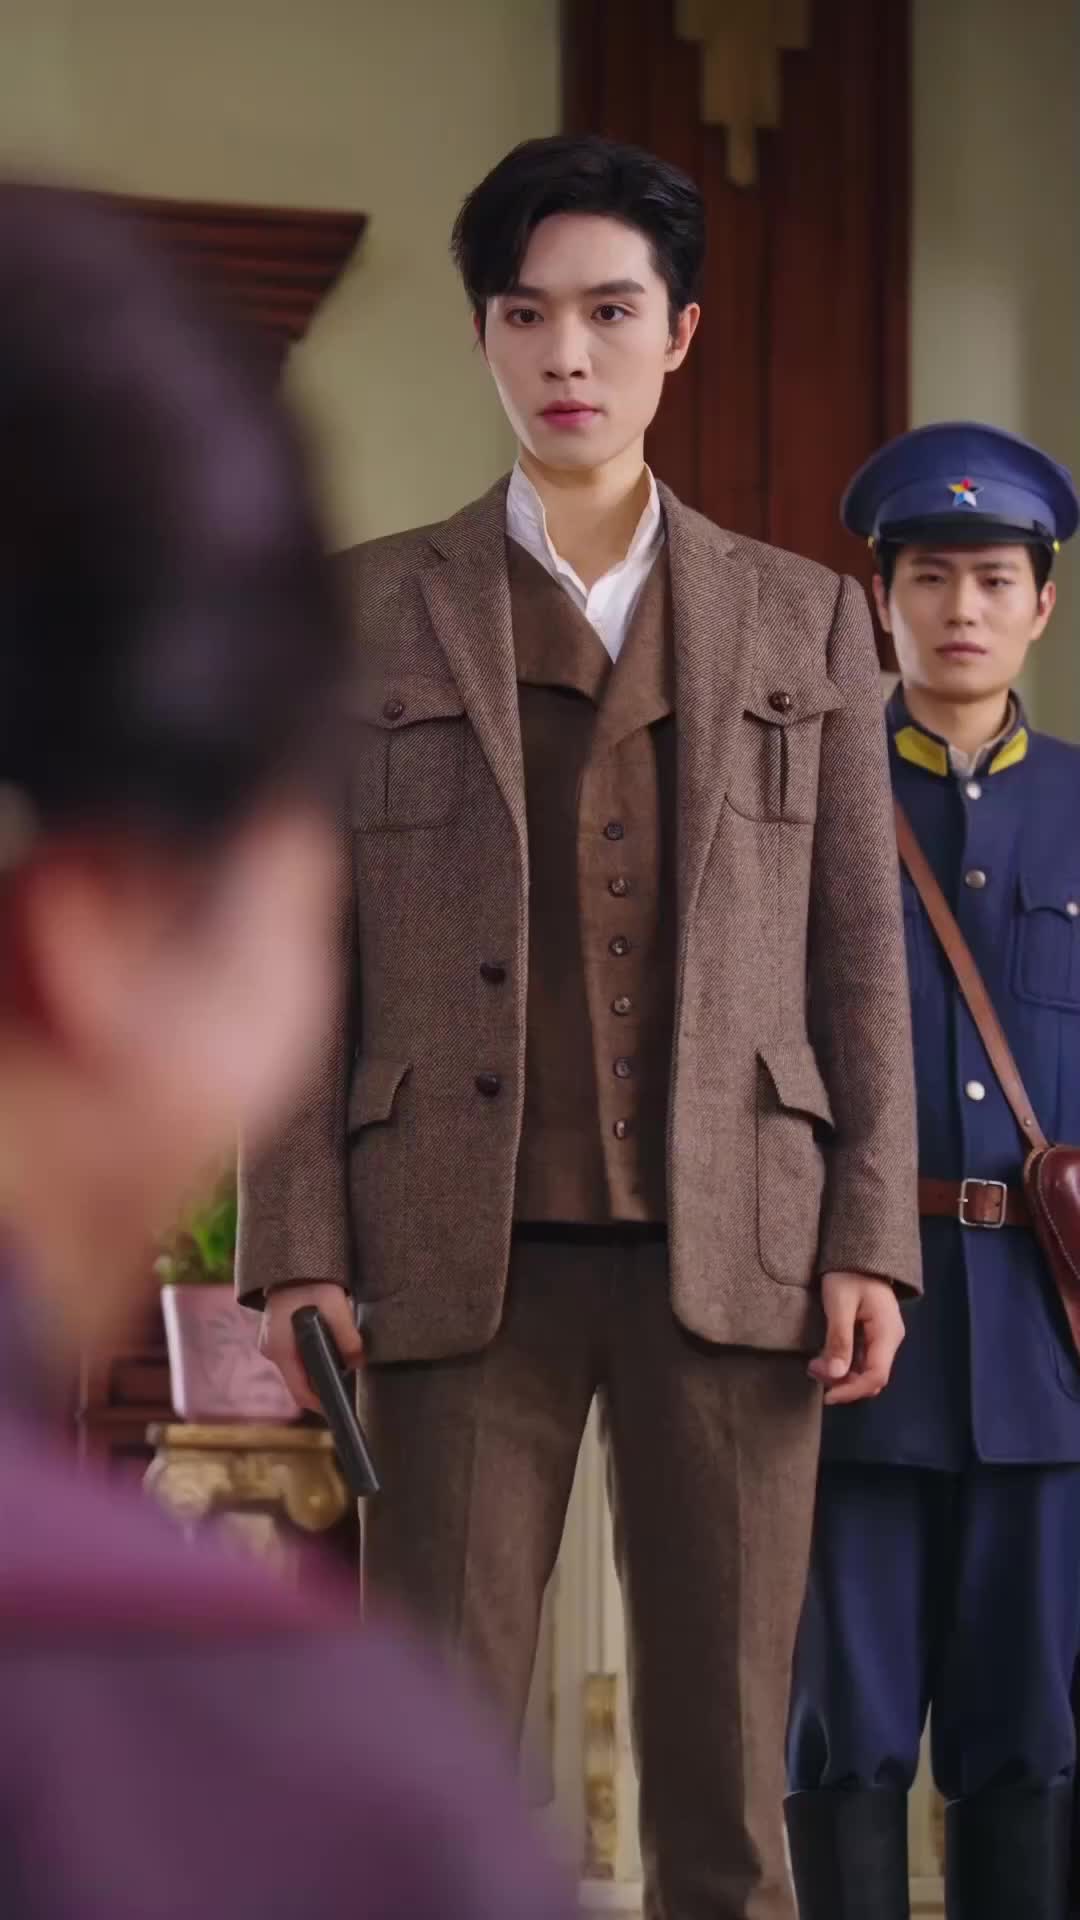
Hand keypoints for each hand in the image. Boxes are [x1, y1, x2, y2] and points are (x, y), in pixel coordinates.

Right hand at [258, 1281, 363, 1413]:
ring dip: (318, 1370)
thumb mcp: (335, 1305)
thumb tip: (358, 1362)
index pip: (299, 1392)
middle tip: (349, 1386)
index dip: (321, 1404)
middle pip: (299, 1382)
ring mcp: (272, 1342)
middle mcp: (272, 1349)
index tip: (340, 1408)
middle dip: (323, 1386)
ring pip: (298, 1368)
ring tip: (344, 1366)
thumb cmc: (311, 1281)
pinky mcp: (278, 1335)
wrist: (292, 1261)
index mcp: (280, 1347)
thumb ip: (348, 1336)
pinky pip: (296, 1355)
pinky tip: (331, 1350)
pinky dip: (312, 1357)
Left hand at [809, 1271, 904, 1405]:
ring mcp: (883, 1338)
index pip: (876, 1376)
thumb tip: (835, 1375)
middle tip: (813, 1371)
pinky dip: (843, 1364)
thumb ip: (839, 1339)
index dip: (851, 1391)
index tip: (826, 1396)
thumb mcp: (840, 1304)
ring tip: (815, 1366)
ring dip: (841, 1375)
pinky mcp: (873, 1335)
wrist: (857, 1253)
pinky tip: (825, 1359)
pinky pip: (861, 1359)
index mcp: (887, 1333)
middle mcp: (890, 1339)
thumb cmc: (849, 1273)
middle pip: (871, 1377)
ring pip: (865, 1370)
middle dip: (843, 1383)